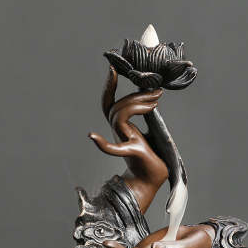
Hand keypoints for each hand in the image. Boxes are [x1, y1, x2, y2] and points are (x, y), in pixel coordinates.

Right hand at [89, 66, 167, 212]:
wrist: (152, 179)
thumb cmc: (154, 155)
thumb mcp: (152, 129)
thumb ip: (146, 115)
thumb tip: (152, 93)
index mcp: (123, 127)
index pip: (111, 103)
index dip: (110, 86)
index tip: (114, 68)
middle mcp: (120, 132)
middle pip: (116, 108)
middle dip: (134, 95)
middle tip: (156, 92)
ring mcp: (124, 141)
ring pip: (118, 116)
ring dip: (137, 104)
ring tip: (156, 102)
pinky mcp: (132, 152)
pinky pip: (113, 149)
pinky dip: (102, 144)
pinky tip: (92, 136)